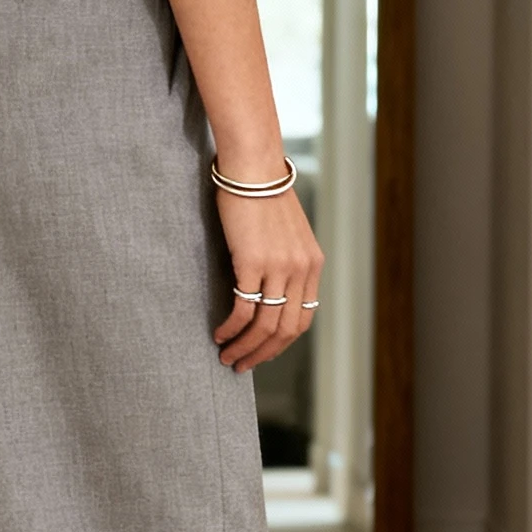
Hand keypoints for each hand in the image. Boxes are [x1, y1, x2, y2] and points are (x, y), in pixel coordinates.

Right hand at [212, 187, 323, 370]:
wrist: (253, 166)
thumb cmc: (261, 194)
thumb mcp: (285, 231)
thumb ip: (285, 260)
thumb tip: (268, 286)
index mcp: (312, 264)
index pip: (303, 319)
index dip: (281, 343)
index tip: (262, 352)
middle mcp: (300, 269)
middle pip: (285, 329)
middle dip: (263, 354)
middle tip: (242, 365)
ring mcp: (279, 267)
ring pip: (265, 325)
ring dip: (245, 347)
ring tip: (227, 356)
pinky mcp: (253, 262)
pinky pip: (244, 308)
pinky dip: (232, 327)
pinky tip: (219, 333)